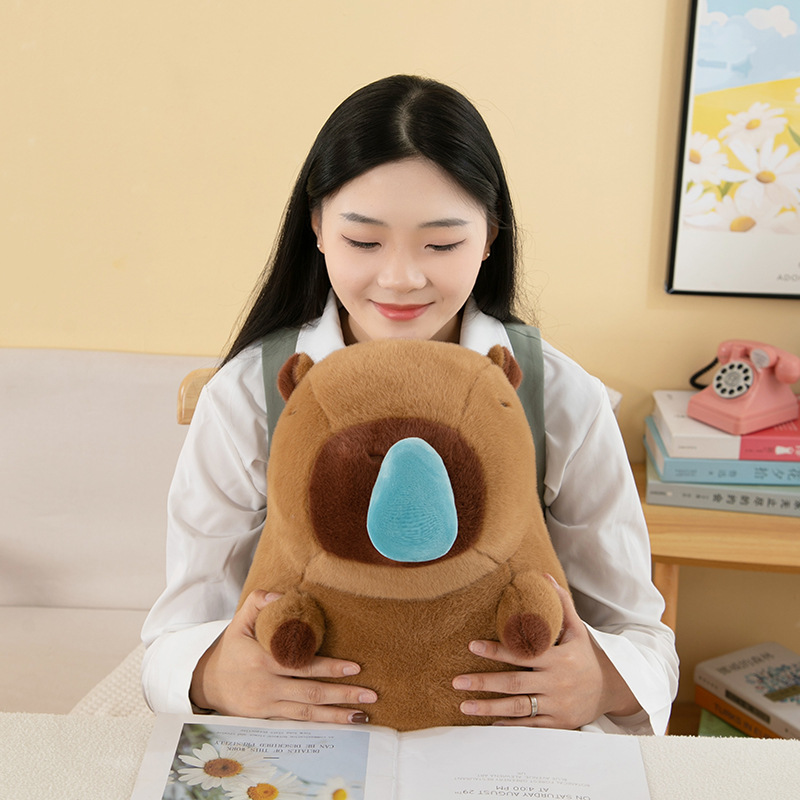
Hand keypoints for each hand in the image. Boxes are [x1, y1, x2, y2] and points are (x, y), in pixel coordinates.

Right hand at [190, 590, 376, 722]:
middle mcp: (266, 686)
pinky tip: (339, 723)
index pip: (302, 665)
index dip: (329, 667)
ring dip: (337, 715)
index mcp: (262, 661)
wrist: (206, 684)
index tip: (354, 666)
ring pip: (307, 713)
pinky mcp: (267, 718)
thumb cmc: (230, 649)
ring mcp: (267, 705)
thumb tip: (283, 596)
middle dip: (342, 694)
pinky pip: (297, 722)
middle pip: (310, 693)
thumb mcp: (239, 622)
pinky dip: (320, 724)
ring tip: (363, 715)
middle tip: (370, 693)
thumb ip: (259, 602)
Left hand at [452, 575, 640, 728]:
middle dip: (483, 682)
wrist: (612, 689)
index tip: (472, 646)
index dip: (496, 650)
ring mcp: (557, 705)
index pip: (521, 654)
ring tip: (463, 705)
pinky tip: (489, 724)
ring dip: (489, 708)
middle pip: (514, 683)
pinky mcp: (559, 724)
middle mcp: (556, 683)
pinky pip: (530, 726)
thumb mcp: (577, 629)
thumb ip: (561, 603)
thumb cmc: (587, 654)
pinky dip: (510, 726)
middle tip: (457, 680)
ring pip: (518, 708)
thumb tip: (544, 576)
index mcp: (558, 659)